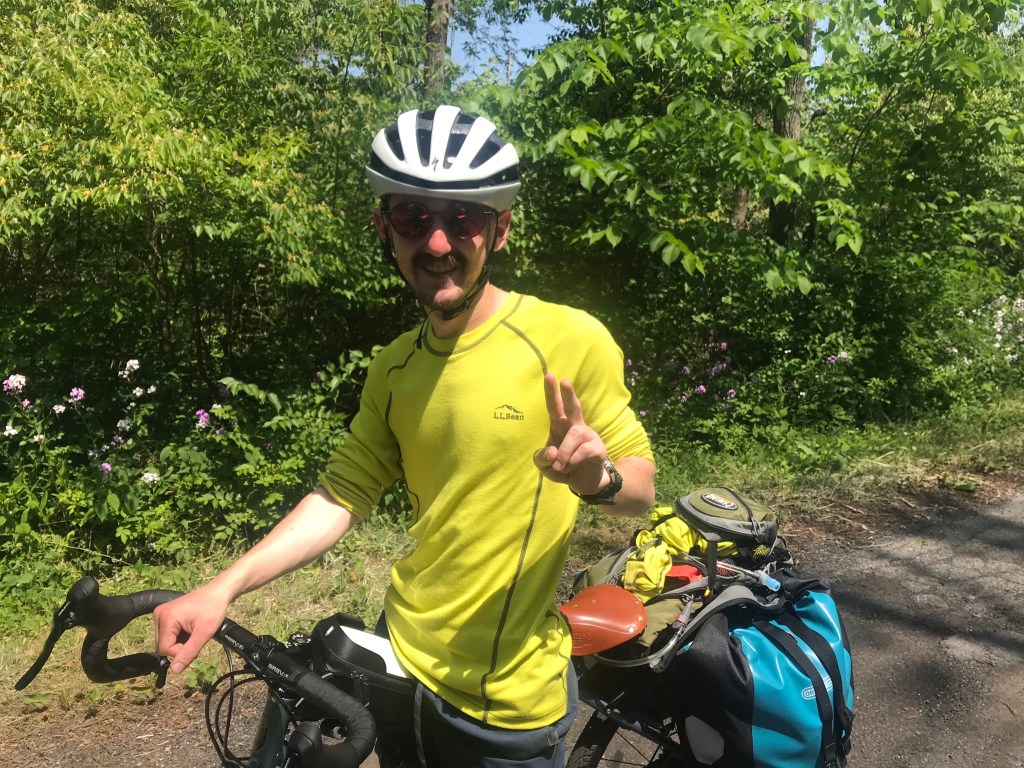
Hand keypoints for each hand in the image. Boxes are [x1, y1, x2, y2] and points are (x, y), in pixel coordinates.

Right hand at [153, 585, 231, 674]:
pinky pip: (167, 634)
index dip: (180, 652)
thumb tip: (174, 671)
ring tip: (193, 632)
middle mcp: (159, 614)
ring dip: (179, 642)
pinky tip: (189, 628)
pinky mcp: (165, 614)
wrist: (218, 593)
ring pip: (165, 641)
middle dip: (180, 647)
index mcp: (166, 618)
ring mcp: (161, 613)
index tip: (195, 644)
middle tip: (196, 638)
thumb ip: (188, 653)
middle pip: (163, 646)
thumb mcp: (203, 634)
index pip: (164, 649)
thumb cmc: (213, 610)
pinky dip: (178, 636)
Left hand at [533, 373, 608, 495]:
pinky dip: (572, 461)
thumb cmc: (564, 468)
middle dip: (568, 394)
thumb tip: (552, 452)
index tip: (549, 376)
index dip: (551, 393)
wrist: (584, 484)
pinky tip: (569, 467)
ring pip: (575, 434)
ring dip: (564, 451)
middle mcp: (575, 427)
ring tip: (560, 465)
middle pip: (573, 407)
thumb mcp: (546, 467)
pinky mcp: (598, 449)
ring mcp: (589, 436)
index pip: (555, 407)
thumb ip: (542, 459)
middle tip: (564, 381)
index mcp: (560, 427)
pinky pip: (584, 450)